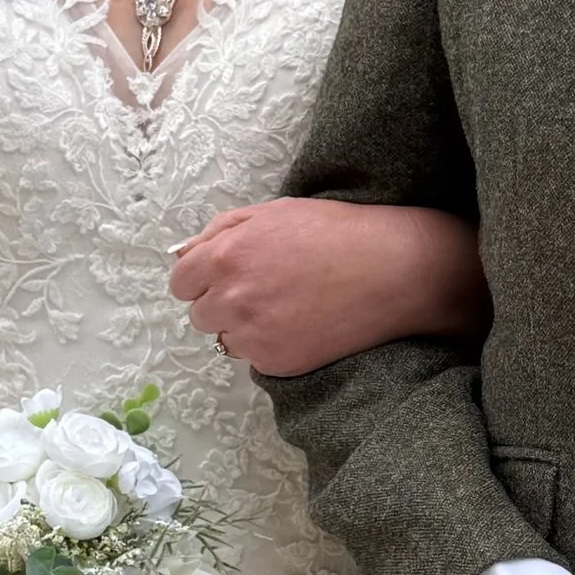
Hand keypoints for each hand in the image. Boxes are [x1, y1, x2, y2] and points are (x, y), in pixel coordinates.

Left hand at [169, 199, 486, 374]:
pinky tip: (302, 324)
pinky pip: (255, 359)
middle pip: (200, 314)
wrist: (393, 272)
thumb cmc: (337, 233)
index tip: (226, 277)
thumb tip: (183, 254)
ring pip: (225, 339)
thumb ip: (220, 231)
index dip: (203, 279)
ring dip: (245, 327)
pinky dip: (271, 345)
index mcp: (226, 256)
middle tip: (265, 290)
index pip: (181, 283)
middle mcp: (233, 298)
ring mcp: (254, 334)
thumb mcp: (274, 212)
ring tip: (287, 307)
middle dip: (223, 303)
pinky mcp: (277, 362)